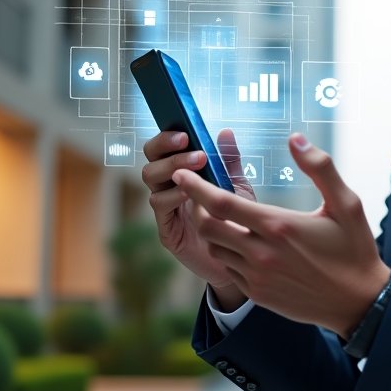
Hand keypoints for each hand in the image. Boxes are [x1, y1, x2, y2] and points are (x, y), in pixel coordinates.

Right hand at [141, 128, 255, 307]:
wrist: (240, 260)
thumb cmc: (236, 221)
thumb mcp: (236, 188)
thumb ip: (228, 162)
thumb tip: (225, 131)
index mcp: (183, 174)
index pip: (164, 149)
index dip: (167, 137)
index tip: (184, 131)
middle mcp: (169, 188)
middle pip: (151, 160)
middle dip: (168, 149)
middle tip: (192, 147)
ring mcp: (165, 209)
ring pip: (151, 179)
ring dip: (172, 168)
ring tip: (197, 164)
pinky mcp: (166, 230)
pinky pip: (160, 207)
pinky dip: (173, 195)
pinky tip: (190, 193)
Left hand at [171, 133, 390, 335]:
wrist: (358, 302)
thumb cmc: (354, 249)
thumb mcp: (347, 204)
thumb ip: (320, 168)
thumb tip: (296, 139)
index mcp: (278, 226)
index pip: (221, 203)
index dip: (195, 187)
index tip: (182, 174)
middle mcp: (262, 253)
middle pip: (207, 227)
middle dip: (197, 208)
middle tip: (203, 194)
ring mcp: (258, 277)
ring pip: (216, 249)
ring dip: (214, 231)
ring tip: (226, 218)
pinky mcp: (259, 293)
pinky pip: (230, 269)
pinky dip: (229, 253)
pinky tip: (246, 244)